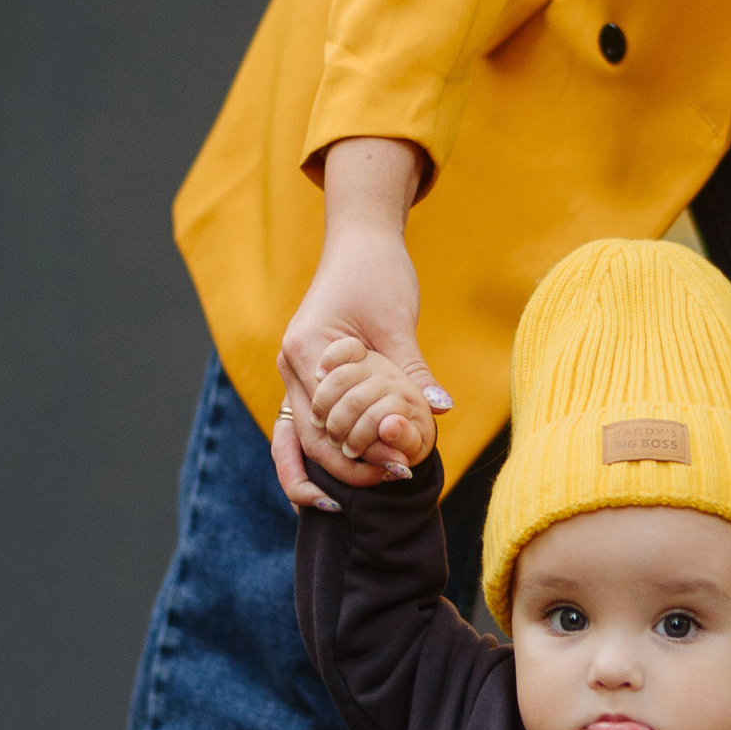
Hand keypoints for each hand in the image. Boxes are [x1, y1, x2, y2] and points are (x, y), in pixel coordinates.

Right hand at [273, 138, 449, 511]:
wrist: (360, 243)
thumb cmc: (377, 273)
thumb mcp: (398, 321)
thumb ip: (412, 369)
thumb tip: (439, 409)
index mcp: (307, 349)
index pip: (329, 417)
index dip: (364, 447)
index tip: (403, 462)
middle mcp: (291, 366)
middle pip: (310, 437)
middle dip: (350, 466)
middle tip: (398, 476)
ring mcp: (294, 374)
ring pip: (298, 439)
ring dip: (332, 467)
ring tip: (373, 486)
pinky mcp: (308, 379)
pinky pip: (304, 428)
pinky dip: (319, 456)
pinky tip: (349, 477)